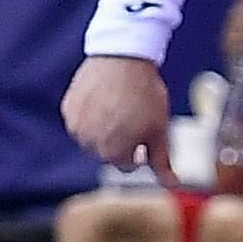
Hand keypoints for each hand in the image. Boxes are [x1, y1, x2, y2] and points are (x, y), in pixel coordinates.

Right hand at [63, 53, 171, 169]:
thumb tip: (173, 186)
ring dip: (103, 128)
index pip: (128, 164)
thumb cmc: (146, 94)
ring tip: (118, 105)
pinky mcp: (68, 108)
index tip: (146, 128)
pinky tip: (104, 97)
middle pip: (108, 152)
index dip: (141, 147)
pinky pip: (80, 120)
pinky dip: (90, 114)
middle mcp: (89, 144)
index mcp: (113, 153)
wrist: (123, 55)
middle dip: (120, 140)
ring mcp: (76, 126)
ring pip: (92, 138)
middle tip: (132, 114)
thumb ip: (162, 162)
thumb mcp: (159, 130)